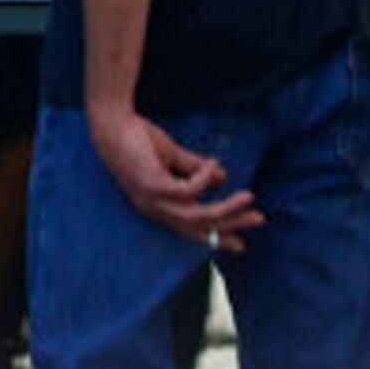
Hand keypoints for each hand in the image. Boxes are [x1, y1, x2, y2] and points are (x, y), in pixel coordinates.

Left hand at [86, 106, 264, 250]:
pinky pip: (189, 190)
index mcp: (156, 205)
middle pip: (197, 226)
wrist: (111, 123)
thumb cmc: (136, 138)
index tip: (240, 244)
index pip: (189, 228)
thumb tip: (222, 177)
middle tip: (259, 219)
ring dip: (225, 208)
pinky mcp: (152, 184)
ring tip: (248, 197)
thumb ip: (194, 169)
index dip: (215, 236)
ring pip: (196, 214)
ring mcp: (152, 198)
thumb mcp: (170, 156)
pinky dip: (205, 178)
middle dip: (230, 225)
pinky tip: (213, 164)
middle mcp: (153, 208)